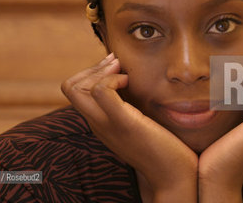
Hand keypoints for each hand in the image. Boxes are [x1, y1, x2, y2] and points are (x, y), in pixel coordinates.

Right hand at [61, 53, 197, 201]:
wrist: (173, 177)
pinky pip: (101, 91)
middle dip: (91, 67)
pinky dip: (112, 79)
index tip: (114, 68)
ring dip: (100, 71)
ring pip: (76, 88)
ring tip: (122, 73)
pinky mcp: (124, 123)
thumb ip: (131, 108)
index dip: (90, 73)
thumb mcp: (139, 123)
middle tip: (116, 65)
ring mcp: (107, 124)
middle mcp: (98, 124)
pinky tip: (129, 82)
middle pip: (69, 87)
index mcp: (100, 123)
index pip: (74, 91)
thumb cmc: (163, 148)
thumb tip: (133, 84)